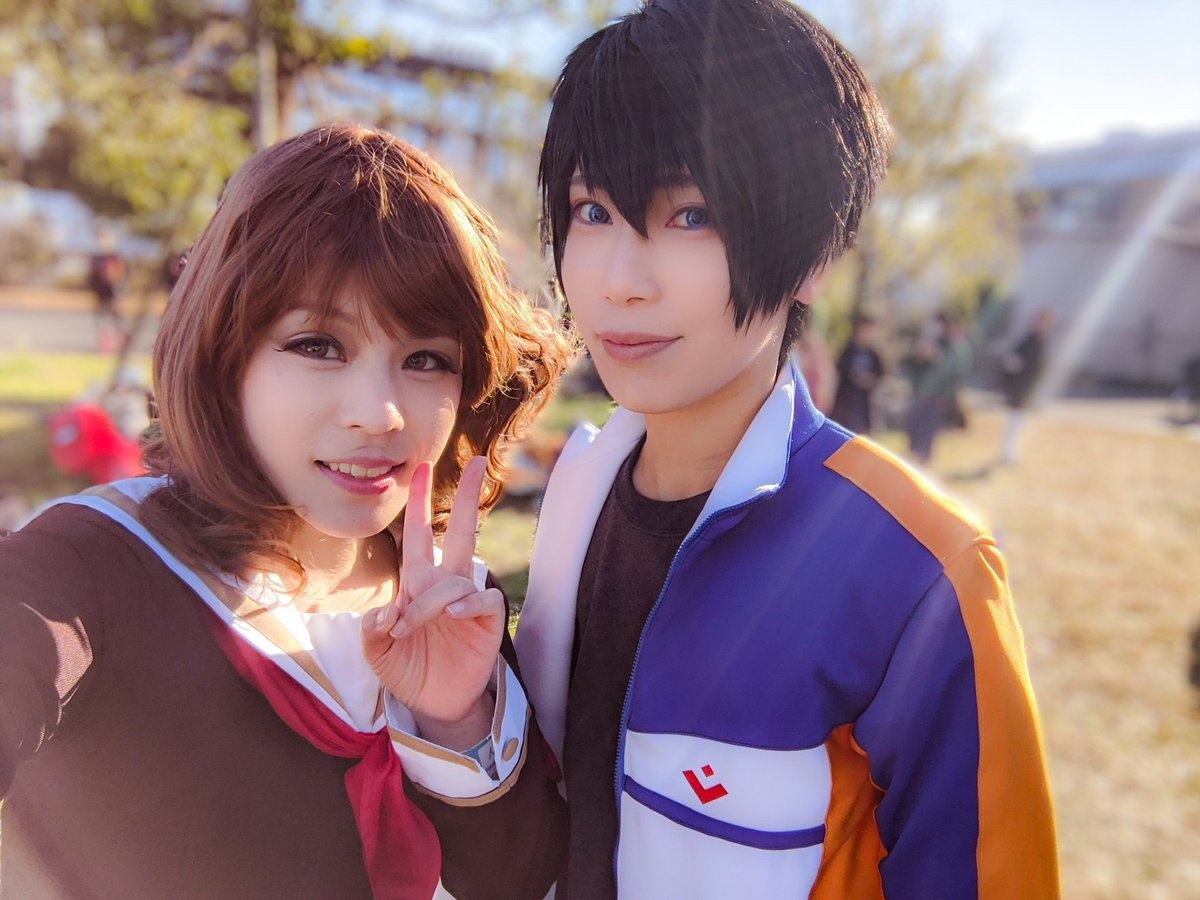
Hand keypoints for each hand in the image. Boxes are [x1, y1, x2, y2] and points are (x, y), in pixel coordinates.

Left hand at [361, 456, 503, 743]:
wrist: (435, 705)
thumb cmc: (407, 672)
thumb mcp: (376, 655)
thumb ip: (371, 634)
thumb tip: (382, 612)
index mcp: (417, 584)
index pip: (419, 535)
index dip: (421, 502)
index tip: (421, 467)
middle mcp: (445, 585)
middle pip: (461, 531)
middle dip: (469, 496)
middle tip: (480, 461)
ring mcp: (468, 602)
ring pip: (455, 581)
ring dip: (429, 601)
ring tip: (409, 627)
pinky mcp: (487, 622)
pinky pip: (482, 600)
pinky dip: (467, 603)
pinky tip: (453, 614)